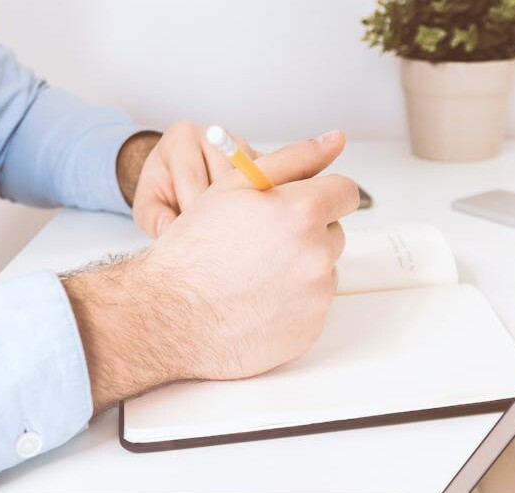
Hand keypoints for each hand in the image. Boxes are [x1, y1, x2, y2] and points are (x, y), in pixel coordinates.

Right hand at [63, 131, 356, 411]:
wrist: (169, 316)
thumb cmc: (194, 250)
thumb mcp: (235, 186)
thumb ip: (293, 159)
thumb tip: (334, 140)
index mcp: (302, 212)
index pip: (345, 192)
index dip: (320, 195)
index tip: (300, 204)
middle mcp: (317, 255)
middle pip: (334, 233)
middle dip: (306, 233)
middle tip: (261, 242)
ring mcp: (316, 296)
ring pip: (324, 270)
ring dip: (300, 268)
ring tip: (254, 274)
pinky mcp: (311, 329)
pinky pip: (313, 306)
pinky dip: (293, 303)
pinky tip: (256, 301)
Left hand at [129, 121, 257, 238]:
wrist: (179, 179)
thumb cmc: (163, 191)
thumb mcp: (147, 206)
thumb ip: (154, 218)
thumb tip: (169, 230)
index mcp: (180, 137)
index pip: (192, 175)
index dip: (192, 209)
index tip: (191, 234)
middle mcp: (212, 134)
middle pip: (224, 177)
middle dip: (218, 210)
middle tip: (212, 236)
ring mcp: (240, 145)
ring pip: (249, 181)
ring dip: (240, 208)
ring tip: (227, 229)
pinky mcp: (260, 159)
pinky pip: (266, 183)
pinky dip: (258, 204)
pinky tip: (244, 221)